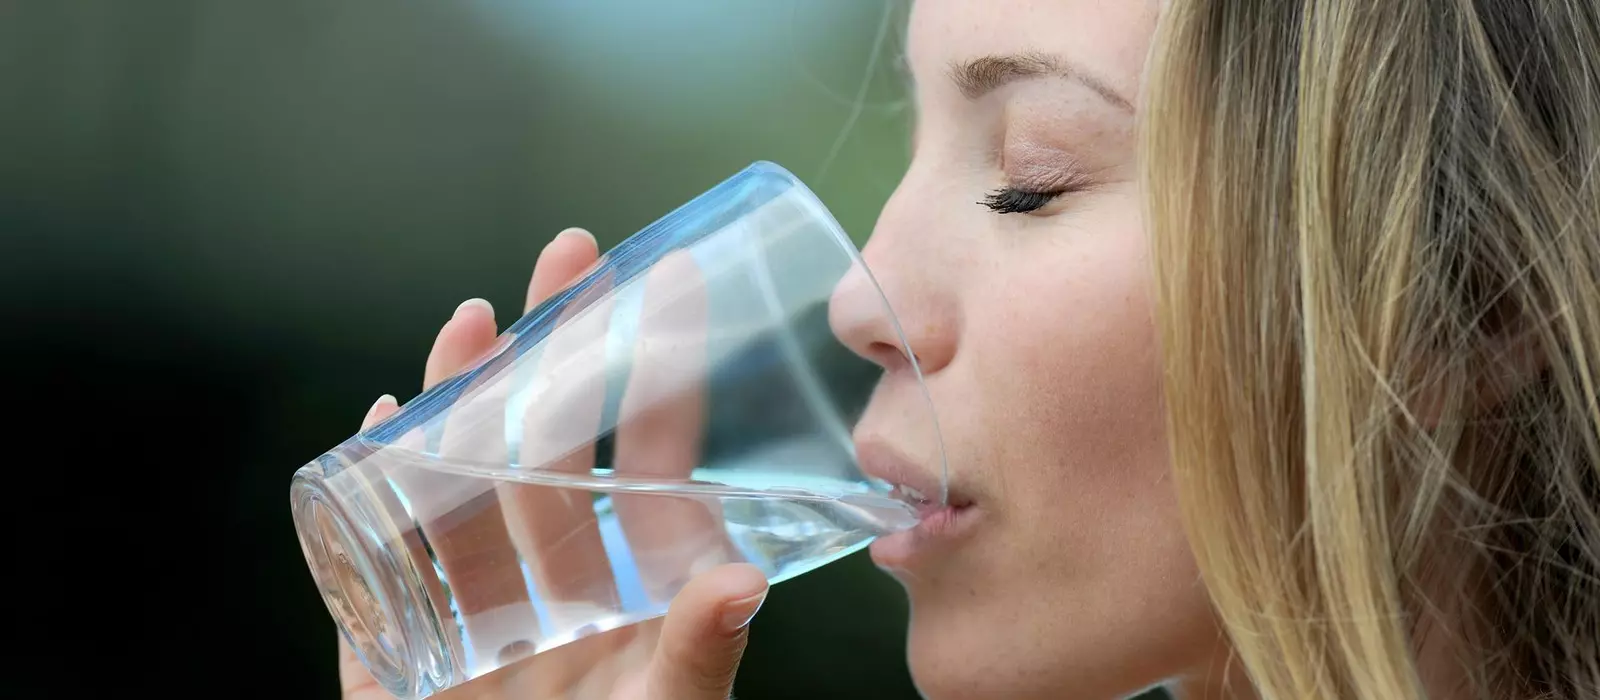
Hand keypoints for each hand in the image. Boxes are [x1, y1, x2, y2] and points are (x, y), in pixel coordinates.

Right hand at [338, 228, 764, 699]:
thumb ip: (699, 654)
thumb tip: (736, 579)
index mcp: (632, 588)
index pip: (651, 459)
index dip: (660, 374)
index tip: (676, 284)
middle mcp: (558, 581)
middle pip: (552, 443)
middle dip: (557, 351)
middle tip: (573, 256)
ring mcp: (479, 605)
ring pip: (466, 479)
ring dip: (462, 401)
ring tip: (470, 322)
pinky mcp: (405, 643)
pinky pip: (387, 557)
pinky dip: (375, 494)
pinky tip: (377, 430)